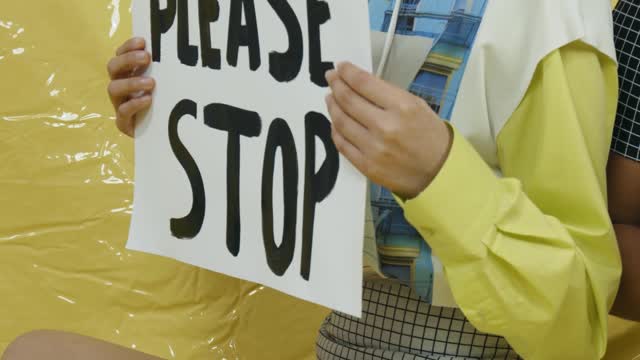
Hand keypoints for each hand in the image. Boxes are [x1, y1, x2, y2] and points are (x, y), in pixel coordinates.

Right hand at [107, 37, 154, 136]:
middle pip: (112, 67)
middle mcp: (120, 87)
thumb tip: (173, 56)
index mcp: (127, 74)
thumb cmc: (163, 105)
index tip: (142, 42)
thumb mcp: (163, 86)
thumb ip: (161, 71)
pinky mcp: (123, 123)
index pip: (120, 54)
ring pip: (113, 88)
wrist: (162, 136)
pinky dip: (134, 104)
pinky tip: (148, 100)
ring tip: (151, 83)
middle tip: (147, 58)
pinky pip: (122, 111)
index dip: (128, 47)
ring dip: (131, 82)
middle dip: (128, 60)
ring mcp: (119, 104)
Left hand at [325, 62, 451, 199]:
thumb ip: (387, 94)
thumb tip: (359, 84)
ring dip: (332, 106)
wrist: (439, 171)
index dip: (347, 72)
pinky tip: (336, 121)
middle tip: (332, 78)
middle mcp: (385, 127)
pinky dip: (335, 130)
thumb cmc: (430, 137)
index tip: (341, 67)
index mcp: (402, 107)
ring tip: (331, 97)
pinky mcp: (366, 166)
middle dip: (336, 85)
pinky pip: (342, 144)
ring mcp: (374, 148)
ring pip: (340, 121)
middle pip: (348, 100)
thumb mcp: (416, 105)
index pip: (363, 83)